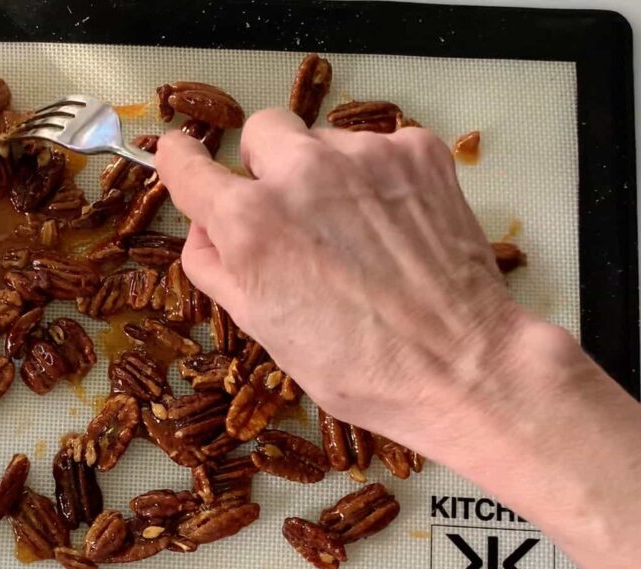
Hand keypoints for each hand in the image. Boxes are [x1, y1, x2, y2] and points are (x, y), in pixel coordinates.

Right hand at [155, 108, 553, 455]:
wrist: (460, 366)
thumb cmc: (359, 365)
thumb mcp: (262, 328)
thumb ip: (216, 268)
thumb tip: (205, 230)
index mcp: (250, 221)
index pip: (186, 162)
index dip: (180, 162)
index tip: (185, 159)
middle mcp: (301, 173)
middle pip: (261, 131)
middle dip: (268, 166)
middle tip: (293, 215)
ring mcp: (364, 155)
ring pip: (324, 140)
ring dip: (329, 174)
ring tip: (357, 233)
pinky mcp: (418, 153)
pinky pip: (380, 148)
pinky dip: (381, 179)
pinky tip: (395, 227)